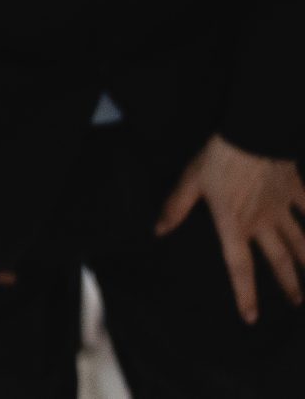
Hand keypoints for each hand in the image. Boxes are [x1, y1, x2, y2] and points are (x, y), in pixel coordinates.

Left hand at [156, 134, 304, 323]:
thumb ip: (176, 207)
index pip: (239, 266)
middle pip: (278, 260)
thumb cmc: (218, 159)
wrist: (251, 134)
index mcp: (234, 224)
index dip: (244, 293)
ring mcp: (282, 208)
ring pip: (300, 242)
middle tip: (296, 303)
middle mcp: (262, 223)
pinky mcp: (295, 191)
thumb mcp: (190, 181)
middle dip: (288, 284)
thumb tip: (159, 230)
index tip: (251, 316)